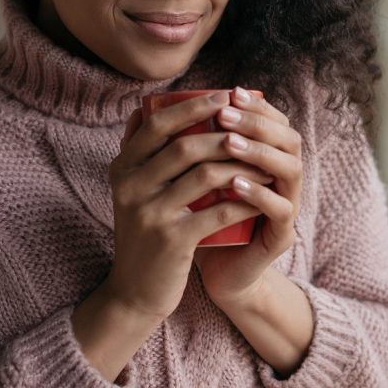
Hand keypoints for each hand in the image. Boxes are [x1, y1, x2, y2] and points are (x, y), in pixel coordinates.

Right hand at [101, 90, 271, 321]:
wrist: (133, 292)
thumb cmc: (143, 233)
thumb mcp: (130, 191)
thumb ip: (138, 152)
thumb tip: (145, 105)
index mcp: (122, 169)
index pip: (157, 124)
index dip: (193, 106)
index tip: (225, 95)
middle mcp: (131, 187)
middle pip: (185, 146)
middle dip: (225, 131)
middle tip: (253, 126)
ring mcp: (151, 214)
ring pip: (206, 175)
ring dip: (242, 164)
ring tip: (265, 160)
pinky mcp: (172, 241)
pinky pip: (218, 211)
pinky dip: (244, 200)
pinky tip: (262, 194)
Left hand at [194, 87, 303, 309]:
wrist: (215, 273)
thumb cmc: (201, 221)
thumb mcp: (189, 181)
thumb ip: (178, 148)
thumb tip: (141, 112)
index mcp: (267, 160)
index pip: (273, 120)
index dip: (256, 105)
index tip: (230, 92)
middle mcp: (283, 179)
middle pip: (288, 138)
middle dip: (256, 123)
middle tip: (226, 115)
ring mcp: (287, 206)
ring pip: (289, 169)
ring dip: (259, 153)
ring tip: (229, 143)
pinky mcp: (281, 236)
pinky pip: (279, 209)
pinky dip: (258, 194)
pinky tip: (235, 185)